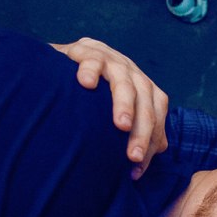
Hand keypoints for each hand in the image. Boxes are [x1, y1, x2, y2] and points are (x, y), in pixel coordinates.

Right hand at [50, 36, 169, 176]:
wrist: (58, 61)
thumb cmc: (89, 94)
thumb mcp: (113, 109)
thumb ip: (134, 126)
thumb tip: (154, 153)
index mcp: (142, 85)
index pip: (157, 111)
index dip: (153, 138)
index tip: (138, 166)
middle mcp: (130, 71)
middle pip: (146, 100)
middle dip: (143, 130)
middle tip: (133, 156)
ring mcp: (110, 59)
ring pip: (124, 81)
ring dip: (125, 103)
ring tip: (121, 125)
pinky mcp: (85, 50)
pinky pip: (92, 59)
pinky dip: (91, 70)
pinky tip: (86, 84)